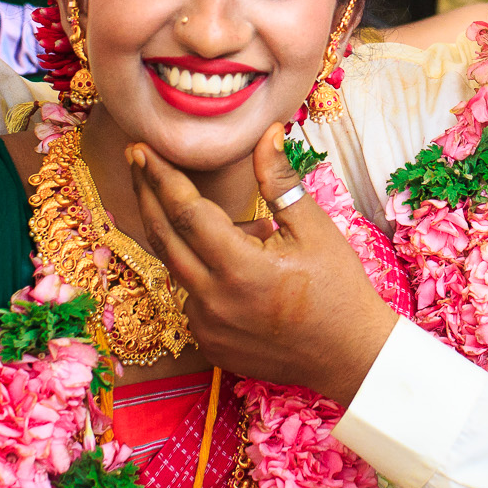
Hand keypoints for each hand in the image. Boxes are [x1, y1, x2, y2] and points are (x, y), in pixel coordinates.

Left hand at [130, 126, 398, 402]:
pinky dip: (204, 271)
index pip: (186, 212)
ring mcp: (208, 327)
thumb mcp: (315, 228)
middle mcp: (214, 300)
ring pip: (179, 267)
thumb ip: (280, 180)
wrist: (350, 355)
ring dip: (189, 237)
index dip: (161, 176)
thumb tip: (268, 132)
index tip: (142, 148)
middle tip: (138, 161)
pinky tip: (243, 264)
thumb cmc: (339, 288)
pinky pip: (192, 295)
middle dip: (148, 194)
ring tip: (246, 229)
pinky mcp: (210, 343)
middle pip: (164, 237)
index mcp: (240, 268)